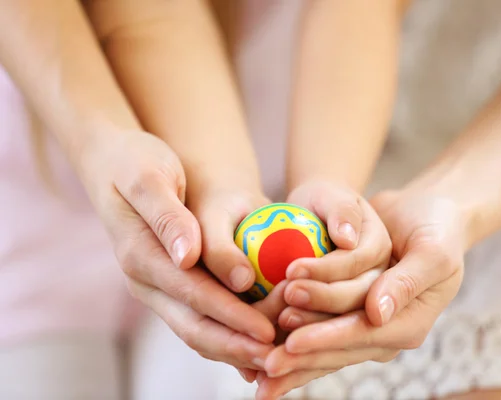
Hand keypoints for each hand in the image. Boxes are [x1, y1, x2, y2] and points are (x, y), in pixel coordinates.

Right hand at [80, 129, 276, 370]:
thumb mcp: (148, 177)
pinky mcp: (167, 285)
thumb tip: (187, 258)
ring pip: (195, 330)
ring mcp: (154, 286)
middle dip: (236, 345)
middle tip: (278, 358)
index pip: (193, 294)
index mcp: (139, 255)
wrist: (114, 161)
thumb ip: (167, 217)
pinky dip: (225, 335)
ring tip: (273, 357)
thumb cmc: (134, 161)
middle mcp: (144, 280)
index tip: (266, 331)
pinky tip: (253, 345)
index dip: (231, 316)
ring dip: (233, 347)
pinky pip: (196, 319)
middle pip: (193, 325)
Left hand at [253, 190, 466, 398]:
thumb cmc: (437, 228)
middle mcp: (386, 330)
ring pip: (325, 345)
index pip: (362, 335)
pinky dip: (295, 338)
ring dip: (293, 353)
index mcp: (409, 323)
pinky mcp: (350, 310)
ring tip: (258, 361)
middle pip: (338, 349)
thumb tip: (378, 315)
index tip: (292, 343)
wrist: (426, 213)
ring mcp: (365, 322)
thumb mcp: (434, 251)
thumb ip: (408, 282)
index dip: (327, 340)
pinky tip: (266, 349)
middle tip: (264, 364)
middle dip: (302, 357)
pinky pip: (320, 327)